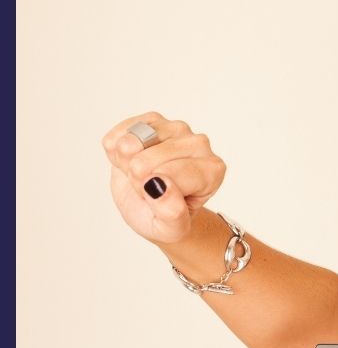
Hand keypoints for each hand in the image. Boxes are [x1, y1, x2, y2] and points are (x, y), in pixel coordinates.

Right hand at [101, 112, 225, 243]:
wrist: (152, 204)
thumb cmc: (166, 215)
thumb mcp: (172, 229)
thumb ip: (172, 214)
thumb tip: (160, 187)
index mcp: (212, 170)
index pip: (169, 177)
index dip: (154, 194)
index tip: (163, 200)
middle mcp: (199, 144)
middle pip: (145, 161)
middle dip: (139, 180)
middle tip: (151, 187)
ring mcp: (175, 128)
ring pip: (130, 143)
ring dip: (126, 164)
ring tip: (141, 173)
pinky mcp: (151, 119)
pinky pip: (117, 136)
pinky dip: (115, 152)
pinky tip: (130, 160)